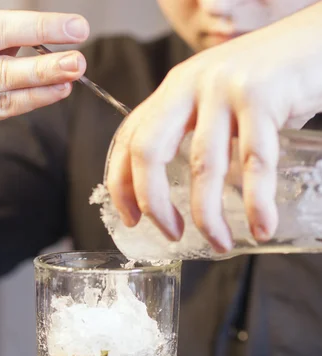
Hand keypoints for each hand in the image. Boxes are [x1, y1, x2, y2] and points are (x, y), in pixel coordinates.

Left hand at [106, 3, 321, 251]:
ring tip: (220, 244)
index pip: (129, 140)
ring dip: (208, 217)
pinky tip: (261, 228)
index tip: (131, 219)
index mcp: (174, 89)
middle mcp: (191, 84)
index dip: (122, 186)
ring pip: (203, 167)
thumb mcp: (215, 99)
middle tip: (172, 235)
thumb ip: (192, 130)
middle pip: (150, 153)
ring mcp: (224, 88)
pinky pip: (255, 163)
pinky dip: (258, 203)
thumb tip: (172, 189)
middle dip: (155, 205)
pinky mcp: (262, 96)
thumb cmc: (266, 81)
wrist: (316, 42)